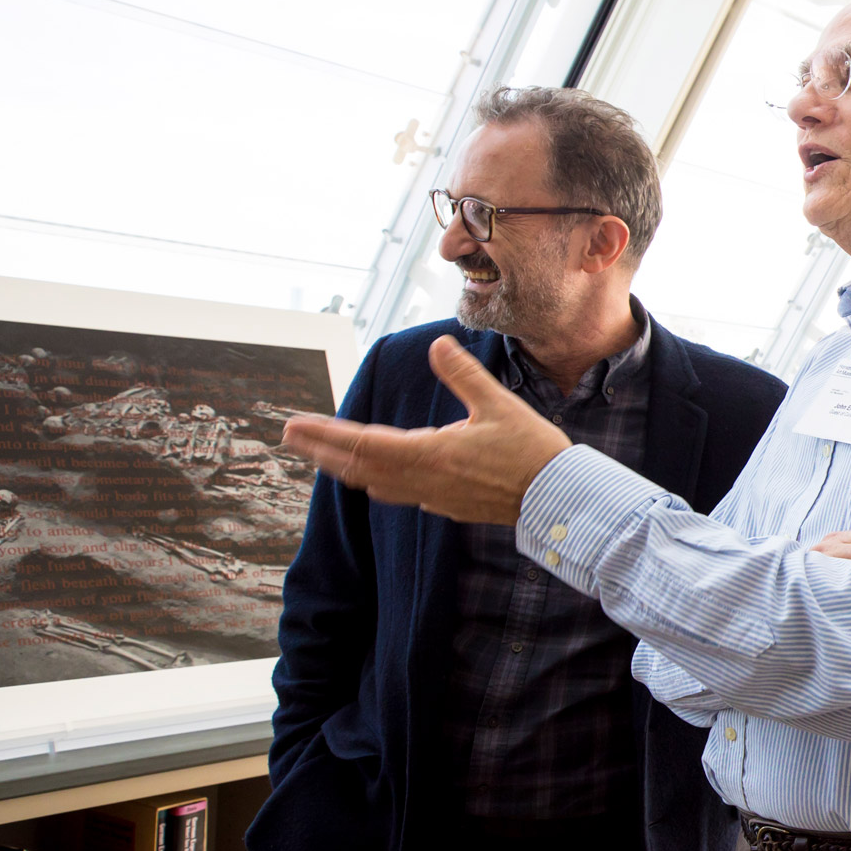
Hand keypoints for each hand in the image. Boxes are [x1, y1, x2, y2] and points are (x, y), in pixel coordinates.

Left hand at [280, 336, 569, 523]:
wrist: (559, 499)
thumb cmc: (533, 452)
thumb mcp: (498, 405)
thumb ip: (463, 375)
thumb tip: (438, 344)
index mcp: (431, 454)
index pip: (364, 443)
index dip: (326, 435)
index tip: (295, 425)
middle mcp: (425, 480)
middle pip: (360, 467)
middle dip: (322, 451)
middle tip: (291, 437)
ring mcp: (434, 497)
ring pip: (376, 483)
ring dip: (345, 468)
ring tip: (323, 456)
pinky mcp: (448, 506)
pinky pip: (399, 493)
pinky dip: (375, 480)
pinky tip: (373, 476)